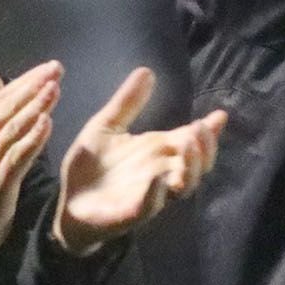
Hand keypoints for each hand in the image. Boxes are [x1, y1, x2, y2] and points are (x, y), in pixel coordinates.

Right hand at [0, 62, 60, 272]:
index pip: (0, 98)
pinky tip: (46, 125)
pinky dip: (31, 140)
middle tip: (55, 69)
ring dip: (34, 108)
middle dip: (31, 87)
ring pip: (12, 129)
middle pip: (6, 108)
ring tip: (54, 89)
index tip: (48, 67)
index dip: (24, 81)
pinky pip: (16, 157)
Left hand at [52, 67, 227, 255]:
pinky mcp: (131, 213)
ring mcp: (149, 194)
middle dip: (205, 147)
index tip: (219, 115)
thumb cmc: (89, 168)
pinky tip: (158, 179)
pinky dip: (157, 193)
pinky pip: (150, 206)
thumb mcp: (105, 126)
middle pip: (197, 163)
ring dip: (190, 167)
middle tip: (200, 128)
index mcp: (157, 151)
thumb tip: (147, 70)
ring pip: (183, 186)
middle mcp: (160, 173)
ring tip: (186, 146)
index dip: (209, 130)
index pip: (190, 139)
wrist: (65, 202)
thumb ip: (127, 103)